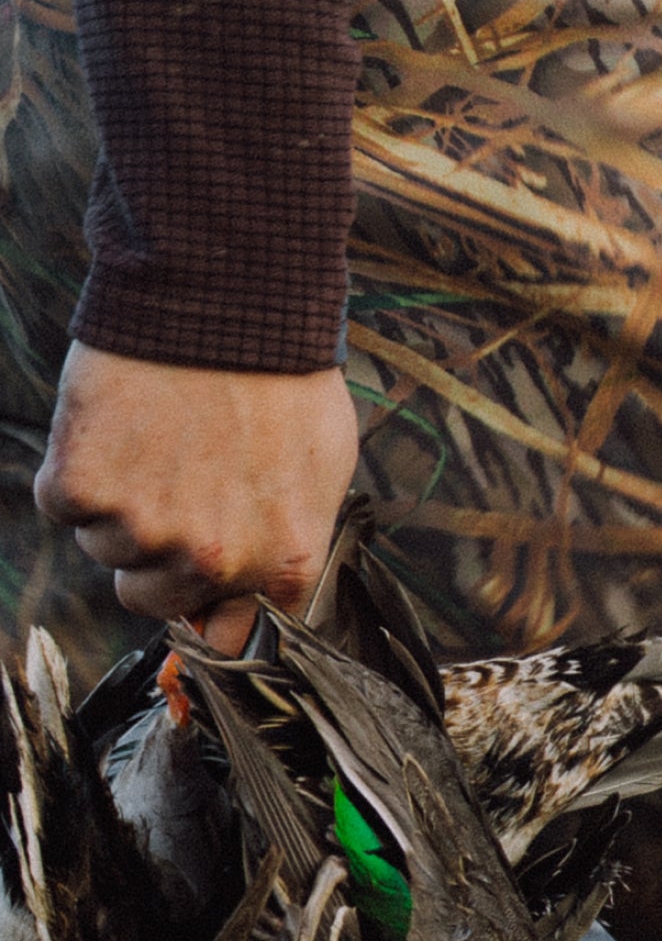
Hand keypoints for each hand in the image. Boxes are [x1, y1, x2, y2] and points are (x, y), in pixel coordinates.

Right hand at [35, 344, 355, 650]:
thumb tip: (251, 598)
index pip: (234, 639)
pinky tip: (114, 427)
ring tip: (153, 442)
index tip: (193, 592)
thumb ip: (285, 544)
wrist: (226, 301)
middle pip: (152, 600)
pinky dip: (75, 470)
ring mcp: (144, 528)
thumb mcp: (322, 478)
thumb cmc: (281, 380)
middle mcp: (213, 561)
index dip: (206, 611)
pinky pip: (61, 504)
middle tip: (172, 487)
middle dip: (154, 555)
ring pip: (103, 549)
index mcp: (282, 567)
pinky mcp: (83, 486)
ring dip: (116, 506)